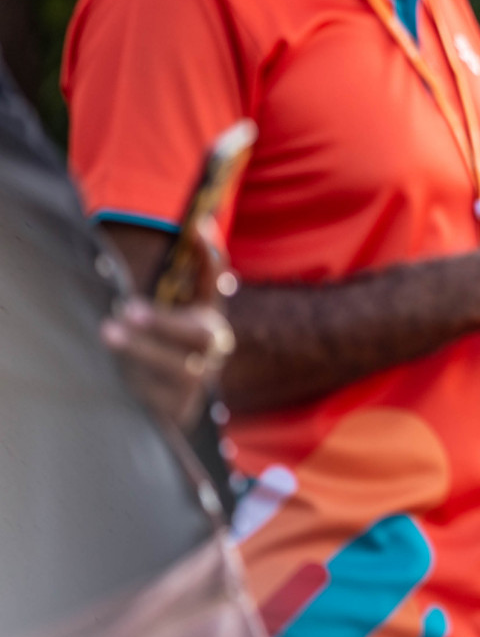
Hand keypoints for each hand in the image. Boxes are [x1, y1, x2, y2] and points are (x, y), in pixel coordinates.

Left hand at [100, 219, 234, 429]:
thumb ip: (163, 284)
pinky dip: (139, 382)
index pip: (214, 285)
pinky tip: (117, 374)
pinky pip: (162, 396)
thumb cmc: (156, 348)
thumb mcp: (158, 315)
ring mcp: (200, 380)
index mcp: (207, 318)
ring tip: (108, 332)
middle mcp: (212, 349)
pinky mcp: (182, 409)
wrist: (166, 405)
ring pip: (182, 369)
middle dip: (166, 322)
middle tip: (128, 308)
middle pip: (201, 336)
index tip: (197, 227)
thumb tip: (166, 237)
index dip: (211, 258)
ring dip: (145, 350)